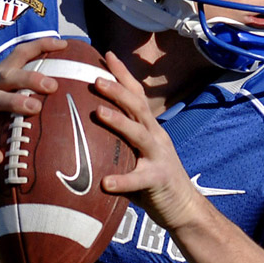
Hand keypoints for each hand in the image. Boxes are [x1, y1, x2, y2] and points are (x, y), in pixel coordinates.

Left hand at [95, 51, 202, 231]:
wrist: (183, 207)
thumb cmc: (151, 180)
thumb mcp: (136, 154)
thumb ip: (116, 142)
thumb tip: (80, 132)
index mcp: (149, 128)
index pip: (136, 95)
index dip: (123, 74)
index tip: (106, 54)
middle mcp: (156, 136)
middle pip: (137, 106)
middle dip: (117, 90)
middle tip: (96, 78)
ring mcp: (159, 156)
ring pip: (140, 134)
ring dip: (119, 121)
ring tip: (98, 112)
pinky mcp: (159, 179)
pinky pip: (140, 178)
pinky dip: (123, 179)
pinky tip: (106, 182)